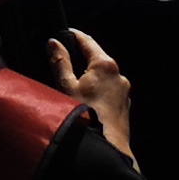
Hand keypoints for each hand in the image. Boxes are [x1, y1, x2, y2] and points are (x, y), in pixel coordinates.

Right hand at [47, 28, 134, 159]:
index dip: (74, 35)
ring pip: (103, 76)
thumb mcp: (66, 86)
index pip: (87, 41)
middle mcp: (119, 75)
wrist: (106, 146)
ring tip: (73, 86)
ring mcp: (124, 92)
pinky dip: (97, 91)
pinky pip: (109, 91)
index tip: (65, 33)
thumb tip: (53, 42)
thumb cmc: (85, 116)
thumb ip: (60, 62)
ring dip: (90, 77)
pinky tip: (86, 102)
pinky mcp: (124, 106)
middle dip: (81, 59)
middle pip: (97, 59)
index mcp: (105, 65)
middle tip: (64, 61)